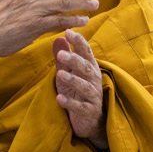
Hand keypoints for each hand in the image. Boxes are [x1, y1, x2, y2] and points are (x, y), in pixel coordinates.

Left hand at [54, 29, 105, 146]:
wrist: (90, 119)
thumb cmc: (78, 91)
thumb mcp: (68, 73)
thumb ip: (64, 56)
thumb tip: (58, 38)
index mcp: (90, 67)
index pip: (86, 51)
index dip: (78, 41)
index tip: (68, 31)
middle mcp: (94, 79)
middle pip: (86, 67)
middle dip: (74, 60)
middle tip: (61, 54)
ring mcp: (93, 96)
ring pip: (84, 86)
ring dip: (72, 80)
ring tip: (59, 74)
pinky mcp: (89, 111)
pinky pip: (80, 106)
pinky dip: (70, 103)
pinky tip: (59, 98)